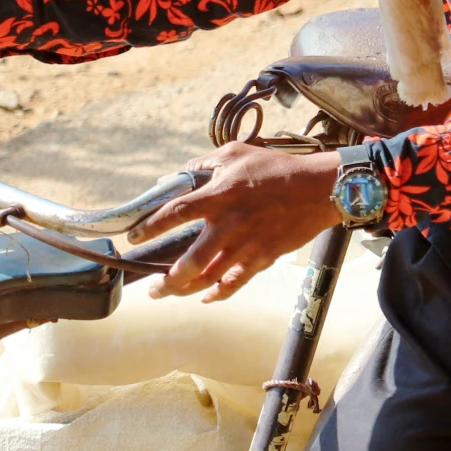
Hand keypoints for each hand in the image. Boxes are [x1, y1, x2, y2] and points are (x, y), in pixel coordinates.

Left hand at [134, 142, 341, 301]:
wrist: (317, 189)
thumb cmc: (274, 168)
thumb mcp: (234, 153)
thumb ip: (201, 165)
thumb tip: (174, 178)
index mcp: (219, 196)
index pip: (175, 213)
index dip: (150, 226)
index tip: (132, 236)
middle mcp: (229, 225)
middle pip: (189, 262)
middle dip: (166, 280)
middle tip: (151, 287)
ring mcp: (246, 246)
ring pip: (210, 278)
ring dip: (186, 290)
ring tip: (169, 293)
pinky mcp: (262, 259)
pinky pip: (235, 283)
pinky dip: (218, 294)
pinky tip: (206, 296)